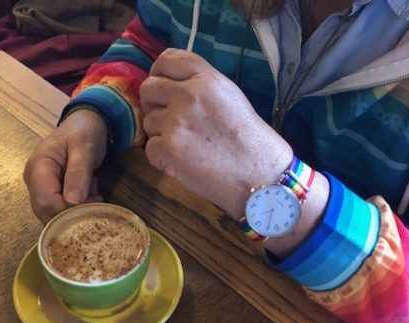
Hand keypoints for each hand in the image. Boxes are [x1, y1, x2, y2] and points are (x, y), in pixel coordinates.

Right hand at [23, 109, 106, 223]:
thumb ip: (78, 173)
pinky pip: (60, 209)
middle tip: (95, 198)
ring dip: (77, 210)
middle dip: (73, 212)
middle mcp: (33, 181)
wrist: (84, 125)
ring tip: (93, 192)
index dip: (68, 210)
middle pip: (46, 212)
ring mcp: (40, 188)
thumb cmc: (84, 132)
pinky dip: (78, 207)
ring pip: (54, 214)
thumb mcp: (85, 148)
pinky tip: (90, 194)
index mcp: (38, 167)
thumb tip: (73, 201)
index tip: (92, 201)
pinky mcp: (50, 192)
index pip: (46, 202)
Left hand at [140, 48, 292, 217]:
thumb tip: (170, 85)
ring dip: (161, 134)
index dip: (159, 72)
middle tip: (169, 120)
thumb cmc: (250, 140)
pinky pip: (150, 148)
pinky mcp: (168, 150)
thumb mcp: (231, 97)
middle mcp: (188, 95)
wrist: (260, 175)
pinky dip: (162, 157)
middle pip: (149, 88)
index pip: (167, 60)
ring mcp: (176, 122)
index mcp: (206, 79)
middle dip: (154, 104)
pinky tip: (183, 161)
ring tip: (187, 145)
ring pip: (148, 121)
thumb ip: (201, 85)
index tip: (161, 84)